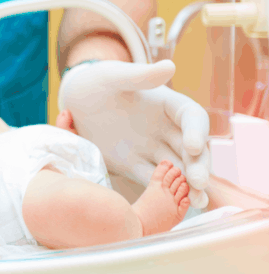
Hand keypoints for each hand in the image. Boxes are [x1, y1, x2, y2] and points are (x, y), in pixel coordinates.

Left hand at [58, 60, 209, 208]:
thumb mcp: (113, 75)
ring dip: (190, 185)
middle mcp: (165, 129)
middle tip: (199, 182)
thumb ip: (139, 75)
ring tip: (198, 202)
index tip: (193, 145)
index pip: (191, 117)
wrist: (74, 100)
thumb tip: (171, 66)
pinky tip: (175, 207)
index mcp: (166, 104)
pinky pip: (153, 179)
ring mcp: (151, 148)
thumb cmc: (96, 81)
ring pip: (177, 168)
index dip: (196, 131)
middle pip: (191, 148)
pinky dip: (164, 191)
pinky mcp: (134, 164)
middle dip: (198, 165)